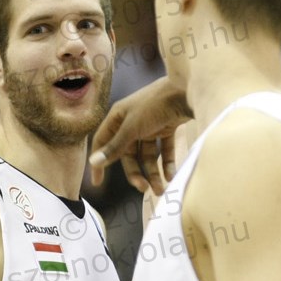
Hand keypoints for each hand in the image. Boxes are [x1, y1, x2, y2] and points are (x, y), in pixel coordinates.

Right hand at [89, 76, 191, 192]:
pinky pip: (164, 150)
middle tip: (144, 189)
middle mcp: (132, 121)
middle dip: (136, 173)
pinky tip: (171, 176)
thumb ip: (114, 147)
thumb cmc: (155, 104)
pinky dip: (167, 163)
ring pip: (148, 155)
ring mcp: (150, 125)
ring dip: (153, 173)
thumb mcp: (132, 127)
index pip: (103, 142)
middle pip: (128, 154)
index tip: (98, 183)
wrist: (187, 90)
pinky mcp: (167, 127)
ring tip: (161, 190)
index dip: (99, 162)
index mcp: (118, 117)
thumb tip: (93, 162)